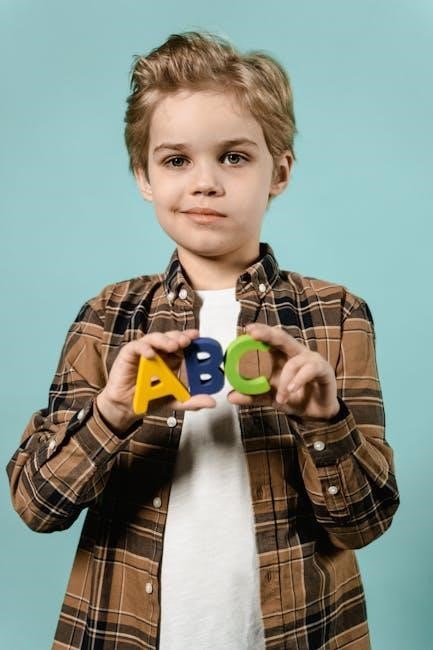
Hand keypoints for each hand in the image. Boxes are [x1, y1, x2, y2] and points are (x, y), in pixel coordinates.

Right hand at [96, 329, 215, 432]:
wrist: (127, 408)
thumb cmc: (149, 399)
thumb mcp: (175, 401)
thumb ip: (192, 401)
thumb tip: (211, 402)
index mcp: (172, 359)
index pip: (182, 344)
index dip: (190, 338)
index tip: (198, 337)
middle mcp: (159, 352)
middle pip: (171, 337)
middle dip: (180, 337)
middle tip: (186, 341)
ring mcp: (145, 351)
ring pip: (155, 338)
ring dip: (165, 340)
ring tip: (173, 346)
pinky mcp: (129, 353)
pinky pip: (137, 346)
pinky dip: (144, 348)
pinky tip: (151, 354)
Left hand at [227, 323, 339, 420]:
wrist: (316, 414)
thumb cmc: (294, 397)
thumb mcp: (269, 397)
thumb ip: (252, 396)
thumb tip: (230, 396)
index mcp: (283, 356)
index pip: (270, 339)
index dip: (260, 331)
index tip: (246, 329)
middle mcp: (297, 353)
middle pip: (282, 338)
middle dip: (267, 334)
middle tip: (253, 334)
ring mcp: (311, 360)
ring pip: (295, 361)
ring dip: (285, 380)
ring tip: (280, 398)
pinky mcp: (324, 370)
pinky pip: (311, 370)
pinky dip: (299, 380)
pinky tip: (291, 391)